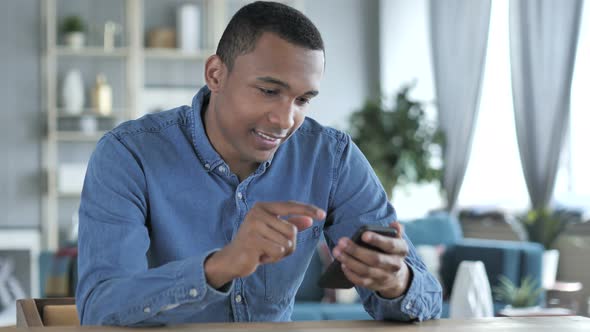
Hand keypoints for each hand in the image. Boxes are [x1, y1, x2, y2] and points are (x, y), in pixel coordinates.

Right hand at [205, 201, 325, 287]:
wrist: (232, 259)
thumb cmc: (255, 244)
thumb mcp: (274, 233)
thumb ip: (291, 224)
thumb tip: (310, 220)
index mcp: (263, 207)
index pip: (291, 205)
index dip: (308, 209)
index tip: (323, 214)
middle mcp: (258, 212)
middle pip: (292, 230)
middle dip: (288, 245)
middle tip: (271, 247)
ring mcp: (254, 225)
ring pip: (287, 242)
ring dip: (280, 253)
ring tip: (265, 252)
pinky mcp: (253, 240)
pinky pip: (278, 251)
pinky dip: (273, 258)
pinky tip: (261, 257)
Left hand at [332, 221, 410, 298]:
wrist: (396, 276)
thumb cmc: (390, 252)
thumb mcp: (396, 241)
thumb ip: (395, 231)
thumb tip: (395, 224)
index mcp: (401, 250)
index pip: (390, 245)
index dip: (378, 240)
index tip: (363, 234)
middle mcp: (395, 265)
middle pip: (375, 259)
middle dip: (356, 250)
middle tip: (341, 241)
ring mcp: (385, 277)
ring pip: (366, 271)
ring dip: (349, 261)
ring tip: (337, 251)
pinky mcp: (375, 285)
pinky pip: (361, 281)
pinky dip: (351, 274)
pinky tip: (342, 264)